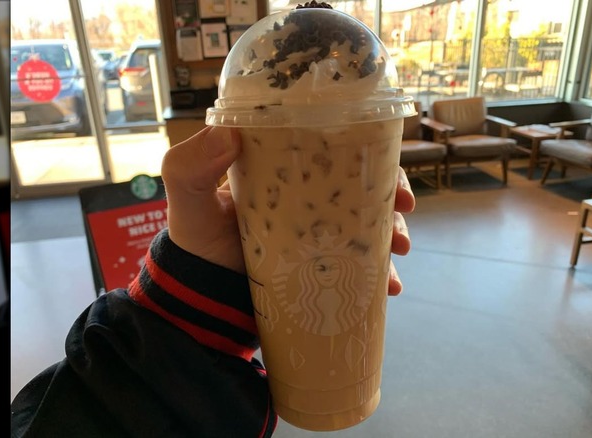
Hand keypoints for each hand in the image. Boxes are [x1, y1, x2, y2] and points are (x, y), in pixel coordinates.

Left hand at [161, 126, 414, 294]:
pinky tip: (389, 288)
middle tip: (404, 212)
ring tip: (399, 255)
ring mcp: (321, 234)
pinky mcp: (326, 268)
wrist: (203, 298)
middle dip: (393, 194)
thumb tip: (229, 135)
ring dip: (394, 235)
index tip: (389, 165)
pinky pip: (363, 267)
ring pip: (371, 225)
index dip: (368, 151)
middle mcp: (309, 198)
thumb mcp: (188, 199)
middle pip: (364, 186)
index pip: (333, 149)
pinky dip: (382, 275)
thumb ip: (191, 166)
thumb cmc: (198, 243)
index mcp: (285, 170)